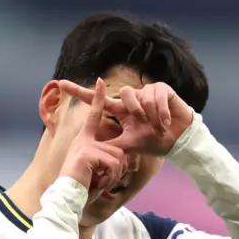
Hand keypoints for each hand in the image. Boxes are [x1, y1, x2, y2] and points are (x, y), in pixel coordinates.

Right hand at [59, 78, 127, 201]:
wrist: (67, 198)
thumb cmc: (82, 189)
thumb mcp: (98, 172)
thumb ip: (108, 162)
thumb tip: (124, 161)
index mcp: (83, 141)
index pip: (93, 115)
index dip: (97, 98)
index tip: (101, 81)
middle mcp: (82, 140)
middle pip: (117, 150)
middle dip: (116, 171)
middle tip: (102, 182)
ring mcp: (84, 146)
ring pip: (117, 158)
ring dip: (113, 176)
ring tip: (99, 182)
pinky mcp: (87, 153)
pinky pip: (113, 164)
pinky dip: (109, 178)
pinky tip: (98, 182)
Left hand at [59, 80, 193, 155]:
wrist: (177, 141)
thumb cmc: (154, 141)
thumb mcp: (129, 145)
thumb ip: (111, 145)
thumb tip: (92, 153)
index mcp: (121, 110)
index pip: (98, 100)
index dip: (79, 92)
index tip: (60, 85)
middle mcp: (132, 98)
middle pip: (123, 94)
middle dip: (134, 110)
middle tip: (144, 123)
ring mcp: (147, 91)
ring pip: (140, 96)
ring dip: (150, 114)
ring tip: (158, 125)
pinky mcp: (162, 89)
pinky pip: (156, 96)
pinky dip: (160, 112)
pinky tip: (165, 122)